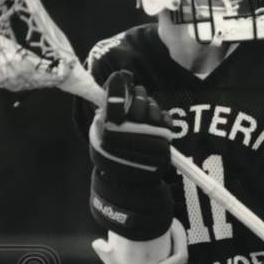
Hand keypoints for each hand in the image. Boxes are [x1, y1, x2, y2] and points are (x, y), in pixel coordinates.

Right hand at [88, 70, 176, 239]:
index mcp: (109, 129)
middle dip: (139, 94)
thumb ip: (101, 119)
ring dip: (151, 105)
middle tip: (138, 94)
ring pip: (154, 108)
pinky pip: (166, 120)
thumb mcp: (97, 139)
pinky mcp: (164, 142)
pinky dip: (163, 117)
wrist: (128, 185)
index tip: (122, 78)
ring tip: (146, 112)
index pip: (115, 98)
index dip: (119, 85)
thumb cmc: (111, 159)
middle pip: (139, 100)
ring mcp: (149, 137)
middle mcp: (130, 131)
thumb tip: (107, 97)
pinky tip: (157, 121)